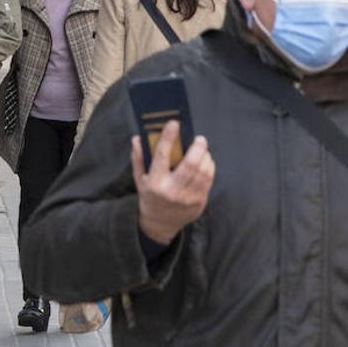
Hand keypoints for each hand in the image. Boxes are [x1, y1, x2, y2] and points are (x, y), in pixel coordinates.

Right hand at [132, 121, 214, 244]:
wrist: (160, 224)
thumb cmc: (149, 196)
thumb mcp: (140, 179)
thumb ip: (138, 158)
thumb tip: (138, 138)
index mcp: (155, 183)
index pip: (162, 156)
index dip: (168, 137)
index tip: (174, 123)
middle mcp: (171, 191)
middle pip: (190, 164)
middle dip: (197, 147)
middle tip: (199, 138)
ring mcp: (187, 198)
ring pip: (203, 171)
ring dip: (205, 156)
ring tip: (202, 149)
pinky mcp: (199, 202)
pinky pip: (208, 180)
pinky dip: (209, 167)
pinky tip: (205, 161)